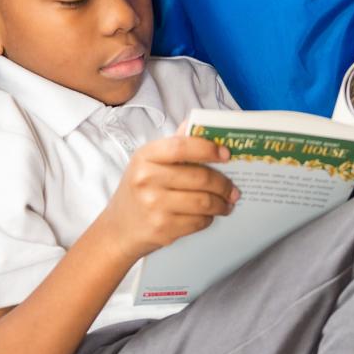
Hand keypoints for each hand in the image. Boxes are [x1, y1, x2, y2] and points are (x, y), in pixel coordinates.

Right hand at [96, 135, 238, 258]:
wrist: (119, 229)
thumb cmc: (138, 191)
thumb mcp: (147, 164)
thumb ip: (174, 146)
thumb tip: (197, 124)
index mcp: (145, 156)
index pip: (182, 146)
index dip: (208, 149)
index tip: (226, 154)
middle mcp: (147, 179)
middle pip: (200, 178)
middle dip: (224, 184)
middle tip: (234, 189)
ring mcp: (154, 205)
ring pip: (204, 202)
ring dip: (221, 204)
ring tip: (226, 203)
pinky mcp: (163, 228)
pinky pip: (198, 221)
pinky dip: (208, 219)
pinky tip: (208, 215)